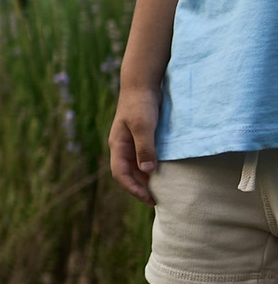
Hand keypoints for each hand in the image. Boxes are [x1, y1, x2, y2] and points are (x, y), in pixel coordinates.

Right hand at [109, 87, 161, 203]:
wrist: (142, 83)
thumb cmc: (141, 104)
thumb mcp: (143, 126)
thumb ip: (145, 148)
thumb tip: (147, 171)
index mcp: (118, 145)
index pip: (121, 174)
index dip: (133, 189)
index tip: (149, 199)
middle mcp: (123, 146)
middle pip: (128, 173)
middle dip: (140, 188)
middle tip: (157, 200)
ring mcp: (132, 141)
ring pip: (136, 166)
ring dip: (147, 179)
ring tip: (162, 189)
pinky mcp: (142, 136)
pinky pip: (145, 157)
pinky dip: (152, 167)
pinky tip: (164, 170)